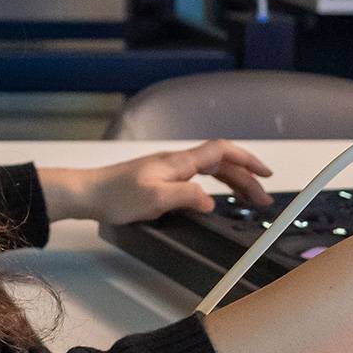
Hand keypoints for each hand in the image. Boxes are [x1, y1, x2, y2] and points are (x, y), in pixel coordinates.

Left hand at [41, 142, 274, 227]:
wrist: (87, 193)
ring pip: (209, 171)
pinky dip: (213, 186)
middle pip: (220, 163)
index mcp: (179, 162)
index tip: (265, 174)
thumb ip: (187, 197)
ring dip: (231, 183)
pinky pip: (196, 179)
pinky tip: (213, 198)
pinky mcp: (159, 180)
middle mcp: (176, 162)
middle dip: (245, 178)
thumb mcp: (155, 199)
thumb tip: (211, 200)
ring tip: (247, 199)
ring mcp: (167, 169)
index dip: (247, 160)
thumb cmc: (114, 195)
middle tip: (262, 199)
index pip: (222, 152)